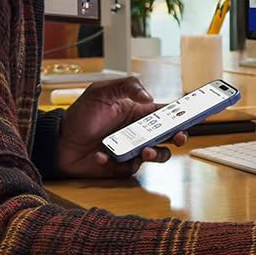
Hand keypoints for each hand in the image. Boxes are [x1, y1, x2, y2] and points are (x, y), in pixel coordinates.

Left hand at [55, 78, 187, 178]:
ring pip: (158, 155)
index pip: (168, 113)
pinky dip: (115, 162)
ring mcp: (133, 150)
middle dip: (179, 137)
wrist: (58, 141)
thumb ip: (126, 86)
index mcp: (140, 113)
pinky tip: (100, 155)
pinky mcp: (122, 166)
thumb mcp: (101, 91)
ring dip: (156, 154)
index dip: (184, 114)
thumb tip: (149, 98)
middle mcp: (140, 132)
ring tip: (144, 151)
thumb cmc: (80, 115)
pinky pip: (129, 168)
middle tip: (179, 136)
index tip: (197, 113)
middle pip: (170, 136)